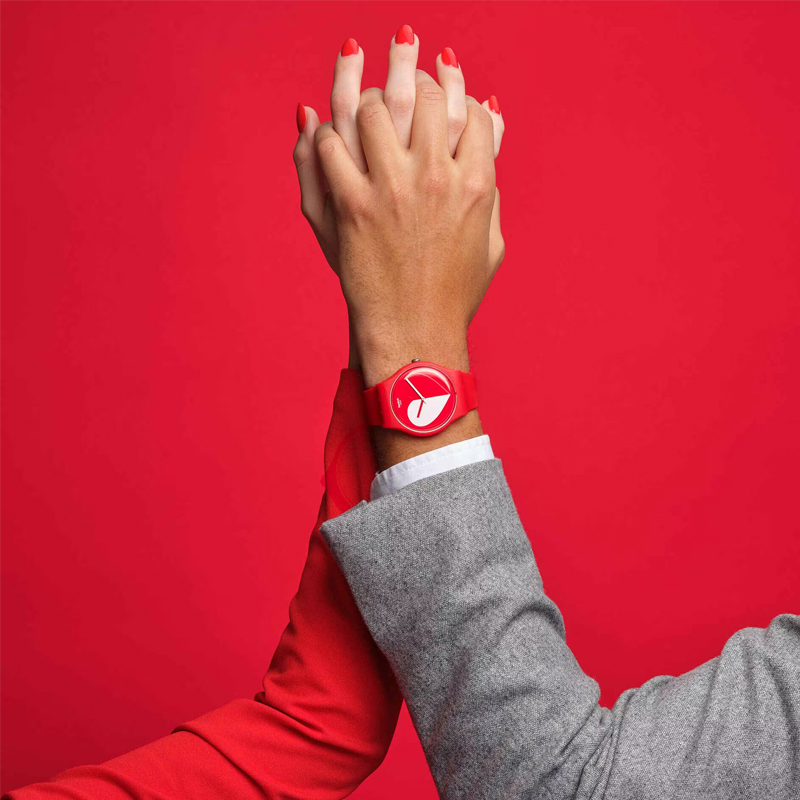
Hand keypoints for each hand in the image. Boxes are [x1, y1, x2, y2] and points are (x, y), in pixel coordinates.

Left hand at [293, 27, 503, 370]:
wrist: (415, 332)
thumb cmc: (456, 290)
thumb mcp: (491, 236)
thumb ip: (494, 174)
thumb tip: (492, 112)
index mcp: (476, 184)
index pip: (465, 107)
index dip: (452, 83)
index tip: (440, 68)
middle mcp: (434, 180)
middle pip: (420, 95)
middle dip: (409, 66)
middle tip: (400, 48)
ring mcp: (390, 192)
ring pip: (371, 109)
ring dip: (363, 92)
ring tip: (360, 86)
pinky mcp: (351, 208)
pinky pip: (331, 147)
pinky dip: (326, 134)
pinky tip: (329, 132)